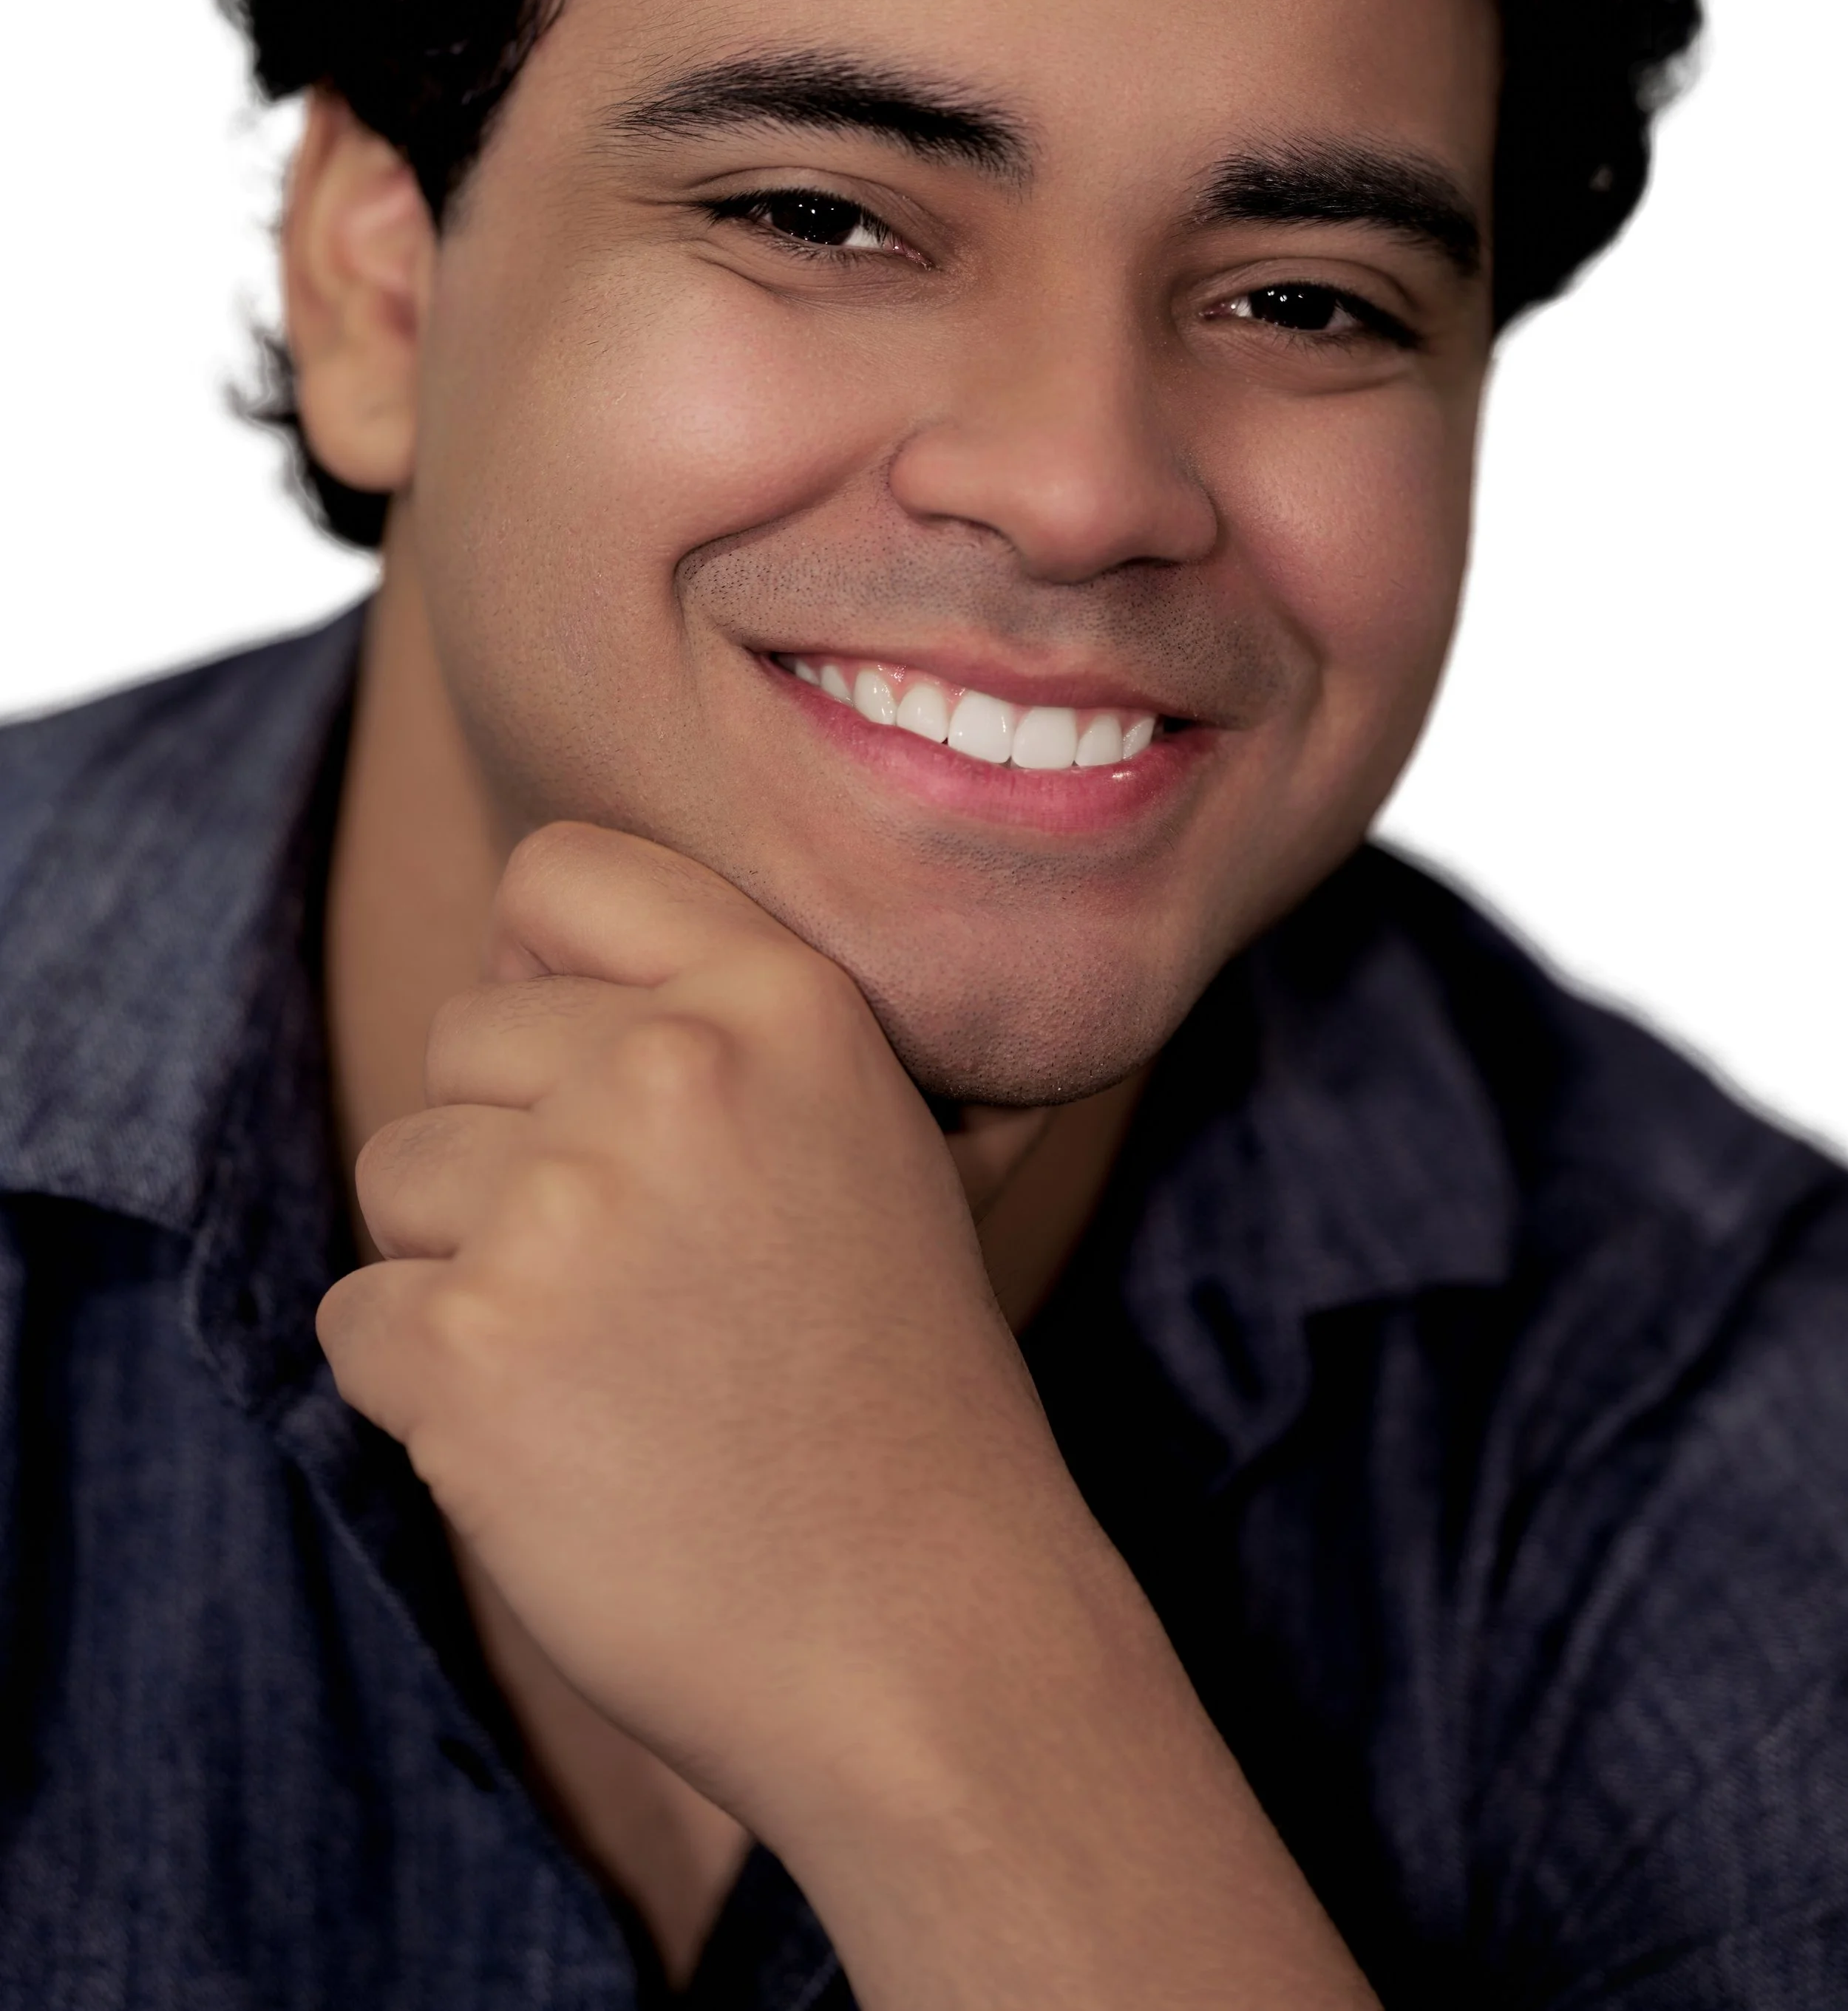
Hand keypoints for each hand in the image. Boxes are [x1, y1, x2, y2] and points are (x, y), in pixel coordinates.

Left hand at [316, 822, 1094, 1844]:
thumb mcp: (872, 1137)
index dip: (540, 968)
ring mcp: (565, 1207)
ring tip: (609, 1368)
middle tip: (635, 1283)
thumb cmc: (894, 1390)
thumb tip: (514, 948)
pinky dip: (425, 1392)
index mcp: (784, 995)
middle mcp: (672, 1068)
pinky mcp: (471, 1352)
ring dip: (464, 1272)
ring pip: (394, 1175)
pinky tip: (557, 1446)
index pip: (559, 871)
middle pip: (459, 1040)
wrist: (924, 1633)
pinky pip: (356, 1318)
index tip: (579, 1070)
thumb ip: (723, 1022)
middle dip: (507, 1152)